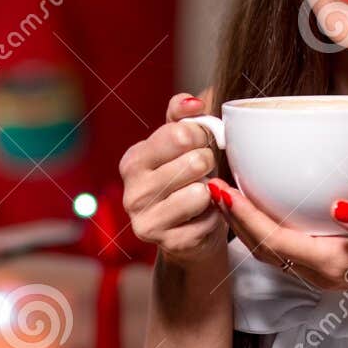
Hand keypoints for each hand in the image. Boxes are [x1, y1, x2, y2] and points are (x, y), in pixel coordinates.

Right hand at [118, 93, 224, 265]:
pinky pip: (208, 220)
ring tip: (204, 194)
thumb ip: (183, 117)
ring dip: (211, 191)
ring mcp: (147, 221)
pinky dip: (215, 216)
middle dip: (209, 162)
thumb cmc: (189, 180)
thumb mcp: (182, 144)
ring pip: (200, 192)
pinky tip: (203, 217)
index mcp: (133, 161)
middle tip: (206, 170)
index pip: (179, 134)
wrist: (192, 232)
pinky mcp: (169, 244)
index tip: (204, 141)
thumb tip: (192, 103)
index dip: (203, 134)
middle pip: (194, 162)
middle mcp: (133, 192)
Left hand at [207, 178, 347, 309]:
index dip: (245, 217)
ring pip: (268, 252)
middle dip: (233, 219)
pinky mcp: (322, 266)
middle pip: (262, 248)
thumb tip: (340, 208)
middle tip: (210, 184)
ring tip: (223, 194)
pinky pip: (281, 250)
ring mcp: (318, 274)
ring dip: (242, 225)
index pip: (275, 241)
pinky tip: (253, 210)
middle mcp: (319, 273)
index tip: (223, 189)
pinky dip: (260, 230)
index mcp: (333, 263)